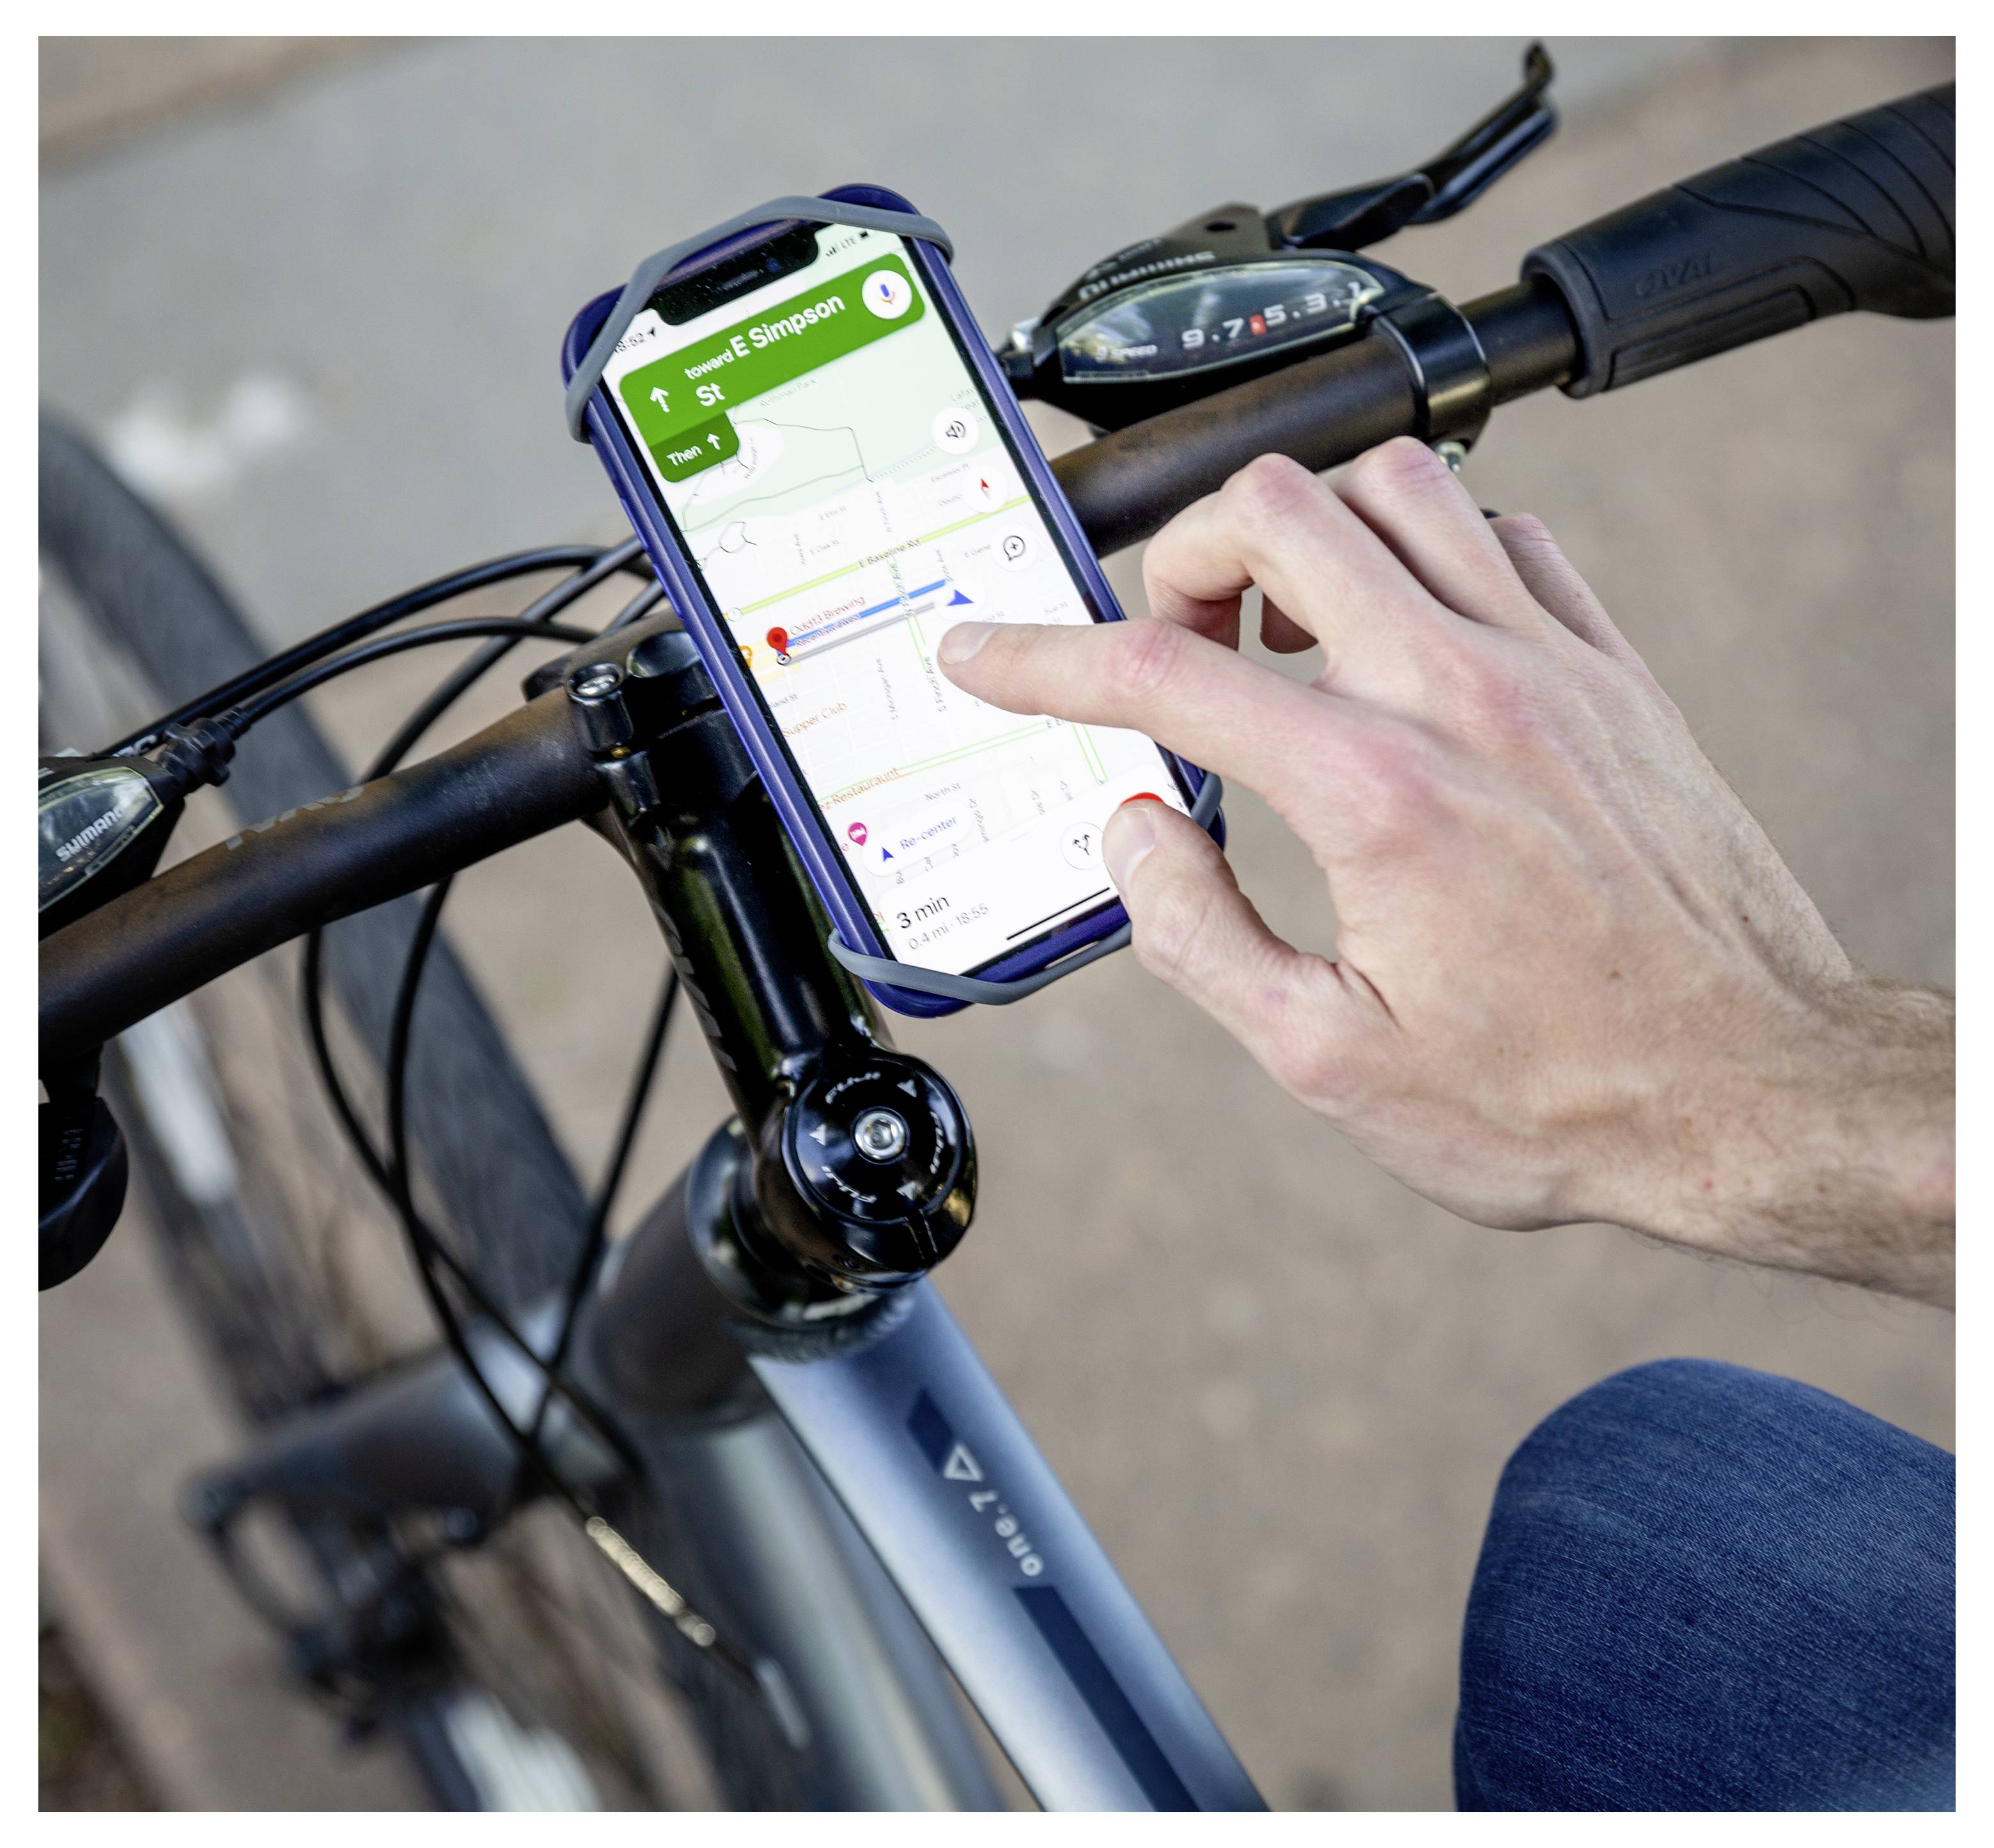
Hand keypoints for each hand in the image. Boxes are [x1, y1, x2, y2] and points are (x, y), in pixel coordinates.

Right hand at [938, 443, 1952, 1305]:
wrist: (1750, 1093)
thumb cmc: (1558, 1096)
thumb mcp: (1329, 1059)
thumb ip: (1200, 933)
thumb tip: (1137, 829)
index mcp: (1377, 795)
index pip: (1162, 676)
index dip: (1042, 660)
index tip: (988, 655)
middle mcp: (1466, 696)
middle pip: (1278, 512)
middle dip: (1177, 560)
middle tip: (1167, 648)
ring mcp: (1552, 667)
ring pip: (1398, 484)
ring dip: (1304, 532)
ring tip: (1277, 630)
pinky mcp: (1614, 673)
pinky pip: (1506, 533)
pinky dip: (1425, 552)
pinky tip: (1402, 635)